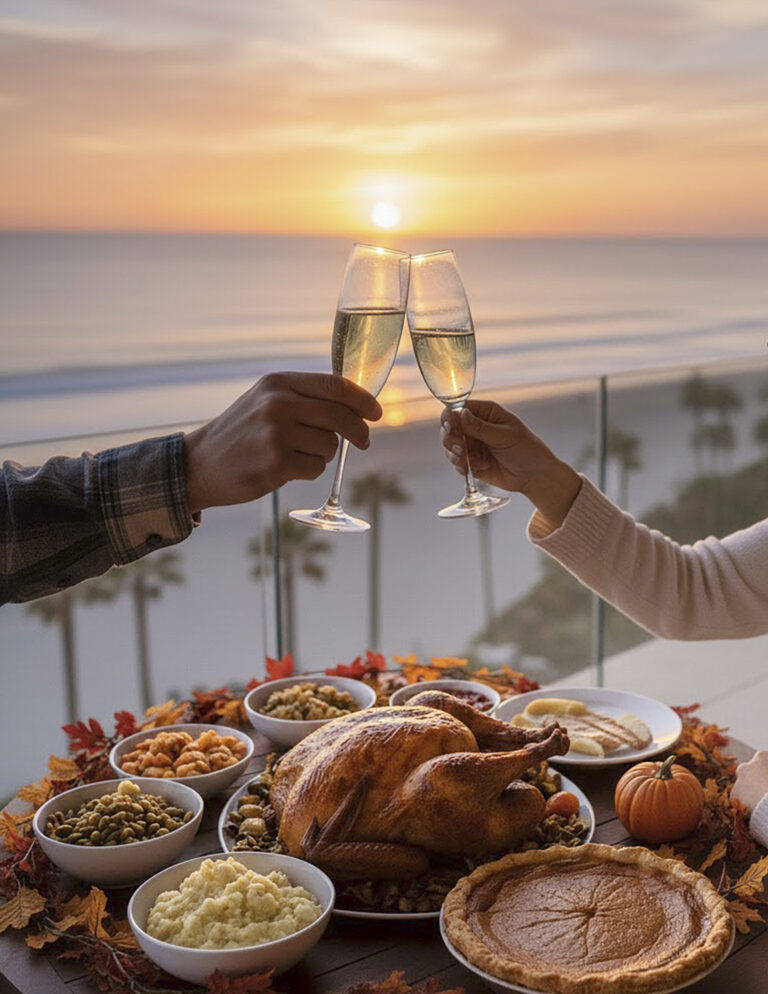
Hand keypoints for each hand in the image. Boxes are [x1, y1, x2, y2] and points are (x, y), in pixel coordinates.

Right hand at [184, 372, 381, 511]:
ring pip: (330, 445)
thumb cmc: (241, 433)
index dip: (363, 400)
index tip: (376, 413)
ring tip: (296, 455)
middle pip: (340, 416)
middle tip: (362, 442)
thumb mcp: (266, 400)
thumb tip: (355, 405)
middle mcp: (278, 403)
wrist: (199, 464)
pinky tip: (286, 469)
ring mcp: (277, 433)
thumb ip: (305, 397)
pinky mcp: (276, 463)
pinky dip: (310, 471)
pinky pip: (317, 468)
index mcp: (278, 382)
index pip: (336, 386)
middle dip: (358, 432)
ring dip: (323, 454)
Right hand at [441, 400, 581, 529]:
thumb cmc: (526, 450)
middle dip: (451, 438)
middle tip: (461, 448)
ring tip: (470, 461)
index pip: (458, 408)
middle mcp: (476, 427)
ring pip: (449, 446)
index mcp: (486, 413)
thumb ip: (480, 427)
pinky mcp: (471, 461)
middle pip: (449, 427)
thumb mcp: (504, 436)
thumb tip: (459, 414)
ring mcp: (473, 444)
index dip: (450, 417)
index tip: (452, 427)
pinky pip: (456, 462)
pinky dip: (461, 466)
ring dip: (455, 454)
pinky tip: (478, 468)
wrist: (534, 476)